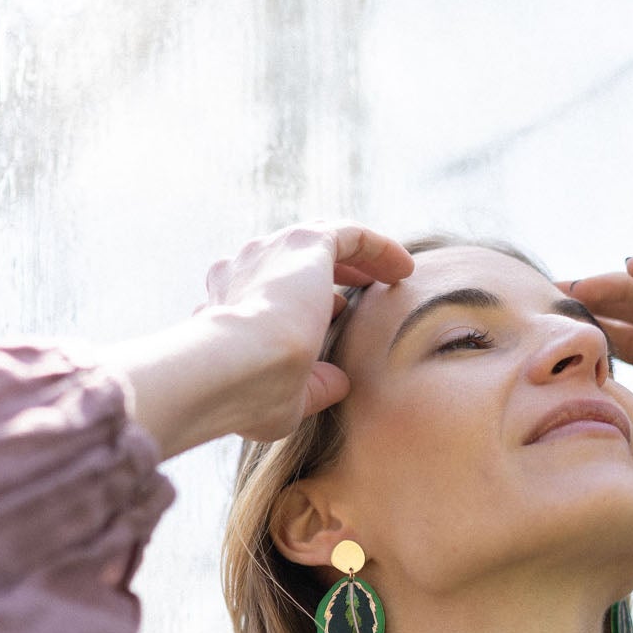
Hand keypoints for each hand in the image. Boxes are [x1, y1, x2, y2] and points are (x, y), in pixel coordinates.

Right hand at [197, 223, 414, 438]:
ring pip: (323, 240)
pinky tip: (404, 269)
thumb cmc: (247, 393)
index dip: (303, 298)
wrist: (235, 366)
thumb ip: (311, 386)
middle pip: (292, 258)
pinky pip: (350, 234)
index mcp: (227, 302)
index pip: (266, 286)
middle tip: (361, 288)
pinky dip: (378, 247)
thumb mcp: (283, 397)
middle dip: (329, 270)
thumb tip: (339, 383)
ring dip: (358, 257)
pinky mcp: (305, 243)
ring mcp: (271, 252)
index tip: (333, 316)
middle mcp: (243, 269)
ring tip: (391, 274)